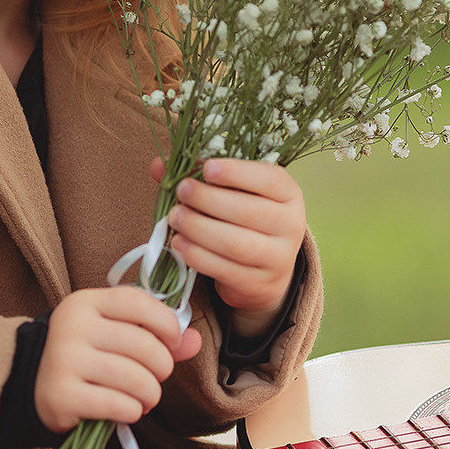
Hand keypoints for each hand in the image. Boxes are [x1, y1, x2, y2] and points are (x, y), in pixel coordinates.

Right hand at [34, 288, 202, 433]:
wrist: (34, 383)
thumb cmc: (85, 355)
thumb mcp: (115, 334)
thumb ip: (157, 335)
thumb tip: (194, 340)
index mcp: (86, 303)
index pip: (138, 302)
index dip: (167, 323)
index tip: (173, 340)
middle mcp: (72, 327)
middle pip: (143, 346)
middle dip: (162, 368)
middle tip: (155, 378)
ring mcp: (64, 361)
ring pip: (135, 379)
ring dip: (150, 395)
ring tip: (144, 398)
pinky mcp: (62, 395)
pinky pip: (119, 405)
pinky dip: (132, 411)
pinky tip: (126, 410)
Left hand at [153, 156, 305, 337]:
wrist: (266, 270)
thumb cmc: (244, 219)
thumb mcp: (234, 193)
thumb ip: (199, 176)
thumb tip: (159, 165)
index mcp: (289, 194)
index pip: (270, 179)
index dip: (238, 172)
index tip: (207, 168)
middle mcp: (290, 225)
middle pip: (249, 211)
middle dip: (209, 200)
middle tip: (181, 191)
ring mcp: (278, 257)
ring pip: (236, 244)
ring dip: (199, 229)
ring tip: (175, 218)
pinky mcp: (259, 283)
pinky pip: (226, 270)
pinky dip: (198, 257)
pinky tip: (179, 244)